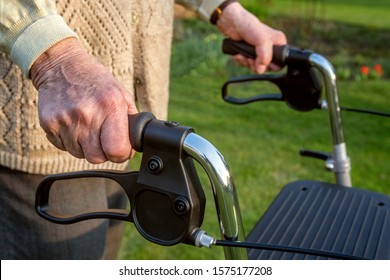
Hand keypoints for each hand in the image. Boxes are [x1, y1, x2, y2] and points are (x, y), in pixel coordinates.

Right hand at [30, 38, 137, 163]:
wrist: (60, 66)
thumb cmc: (96, 81)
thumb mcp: (122, 95)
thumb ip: (131, 122)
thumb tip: (135, 146)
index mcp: (110, 106)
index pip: (117, 151)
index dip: (121, 153)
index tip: (120, 147)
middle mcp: (87, 115)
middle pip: (97, 158)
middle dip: (102, 152)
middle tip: (102, 136)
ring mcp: (66, 120)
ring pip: (79, 154)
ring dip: (85, 146)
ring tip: (86, 125)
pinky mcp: (49, 124)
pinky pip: (63, 147)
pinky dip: (69, 141)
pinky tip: (73, 124)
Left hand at [217, 2, 286, 73]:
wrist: (232, 24)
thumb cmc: (249, 27)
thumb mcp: (262, 40)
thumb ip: (265, 56)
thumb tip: (261, 70)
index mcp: (278, 44)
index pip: (280, 63)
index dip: (270, 65)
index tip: (262, 61)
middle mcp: (270, 49)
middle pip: (266, 68)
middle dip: (256, 65)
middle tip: (250, 58)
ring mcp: (258, 52)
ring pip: (255, 67)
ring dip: (247, 62)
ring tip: (243, 54)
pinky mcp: (248, 54)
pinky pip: (246, 65)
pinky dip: (241, 60)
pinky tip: (239, 54)